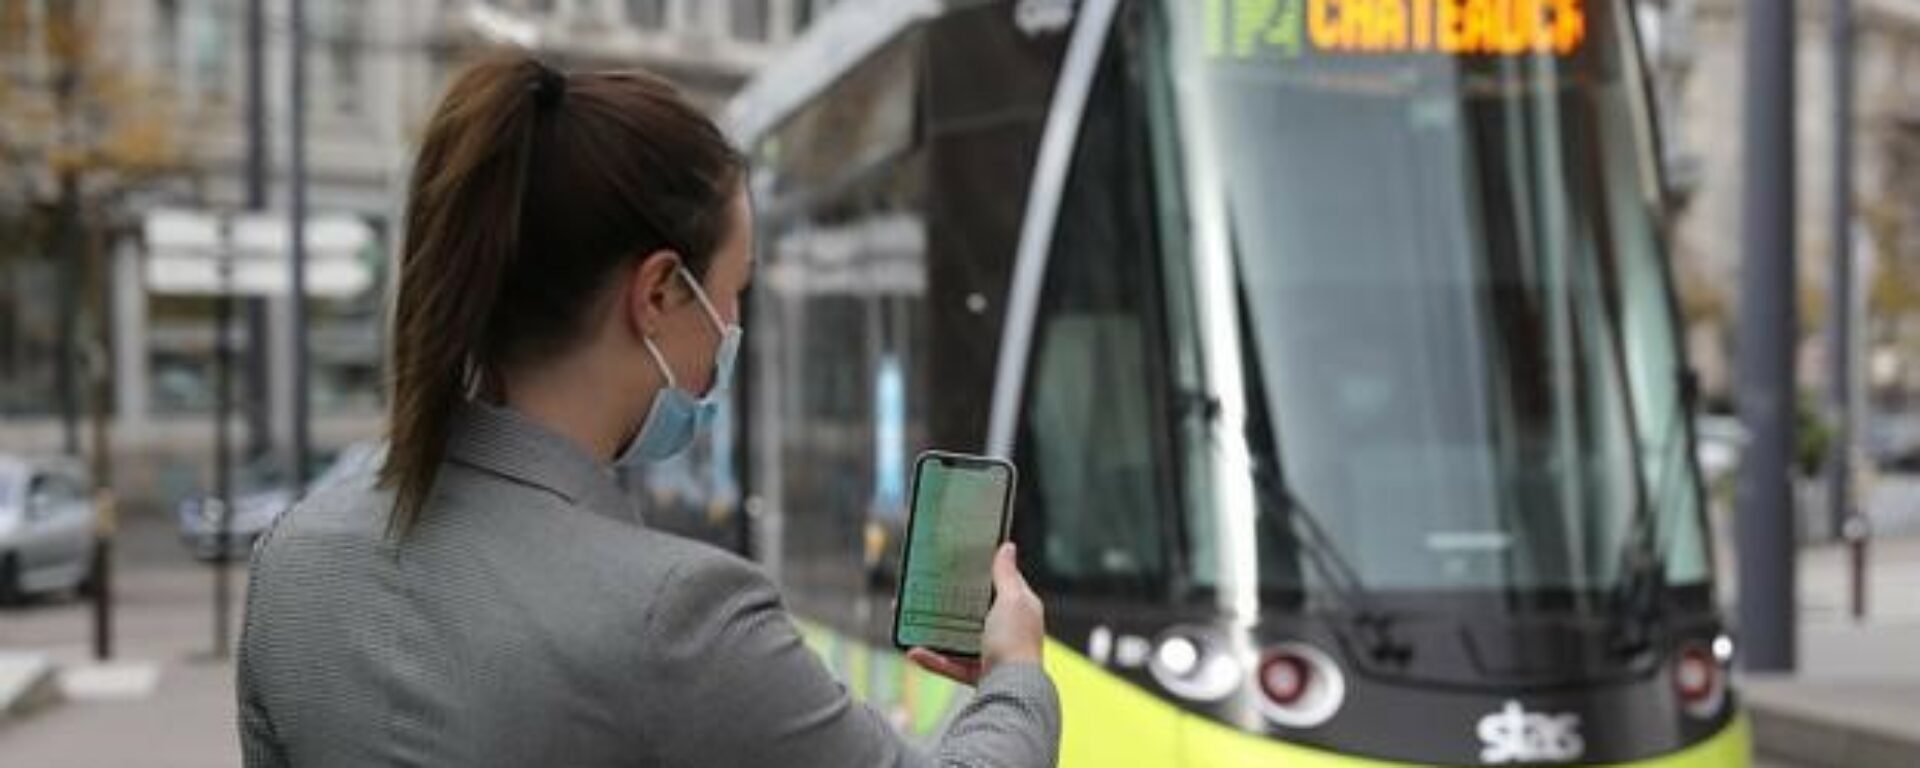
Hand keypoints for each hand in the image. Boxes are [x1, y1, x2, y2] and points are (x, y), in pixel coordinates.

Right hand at [906, 543, 1045, 686]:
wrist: (1011, 688)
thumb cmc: (1015, 641)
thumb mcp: (1012, 599)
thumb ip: (1006, 574)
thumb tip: (1007, 548)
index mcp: (1019, 609)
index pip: (1001, 584)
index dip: (982, 573)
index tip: (959, 565)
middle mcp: (1007, 630)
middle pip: (973, 612)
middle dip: (948, 603)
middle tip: (926, 591)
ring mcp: (992, 653)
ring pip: (957, 638)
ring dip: (933, 631)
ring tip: (911, 620)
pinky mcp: (978, 674)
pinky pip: (950, 664)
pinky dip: (932, 659)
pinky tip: (914, 651)